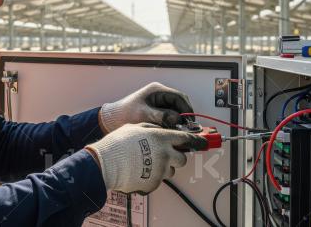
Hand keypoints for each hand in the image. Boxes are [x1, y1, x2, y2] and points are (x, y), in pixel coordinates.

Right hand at [85, 123, 205, 193]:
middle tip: (163, 154)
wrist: (106, 163)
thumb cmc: (118, 144)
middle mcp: (165, 154)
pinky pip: (159, 180)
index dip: (196, 141)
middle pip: (183, 158)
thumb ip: (152, 128)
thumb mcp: (136, 127)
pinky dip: (153, 176)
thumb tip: (160, 129)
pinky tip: (140, 171)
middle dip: (175, 156)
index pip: (186, 139)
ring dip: (164, 167)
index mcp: (161, 138)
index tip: (204, 142)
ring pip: (172, 170)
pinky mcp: (154, 183)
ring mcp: (161, 170)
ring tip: (147, 163)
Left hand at [99, 82, 193, 132]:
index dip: (187, 109)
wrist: (111, 119)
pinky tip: (171, 133)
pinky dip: (171, 124)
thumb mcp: (144, 114)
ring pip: (175, 111)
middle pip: (179, 104)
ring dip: (178, 121)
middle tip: (187, 130)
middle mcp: (159, 95)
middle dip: (184, 116)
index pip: (179, 97)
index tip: (190, 122)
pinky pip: (169, 117)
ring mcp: (158, 103)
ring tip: (179, 133)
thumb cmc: (125, 114)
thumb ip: (161, 116)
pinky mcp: (155, 111)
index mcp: (157, 90)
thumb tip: (178, 120)